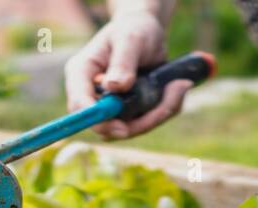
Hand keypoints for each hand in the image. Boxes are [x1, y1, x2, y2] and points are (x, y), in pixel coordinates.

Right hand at [64, 10, 189, 139]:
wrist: (148, 33)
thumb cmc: (134, 29)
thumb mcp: (130, 38)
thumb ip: (122, 61)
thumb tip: (115, 87)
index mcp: (82, 73)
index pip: (79, 104)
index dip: (97, 120)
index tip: (122, 126)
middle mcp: (93, 95)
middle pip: (105, 126)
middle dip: (138, 122)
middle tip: (167, 105)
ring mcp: (111, 108)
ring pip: (130, 129)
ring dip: (158, 114)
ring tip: (178, 86)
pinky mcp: (129, 114)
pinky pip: (147, 123)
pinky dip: (165, 109)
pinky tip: (177, 87)